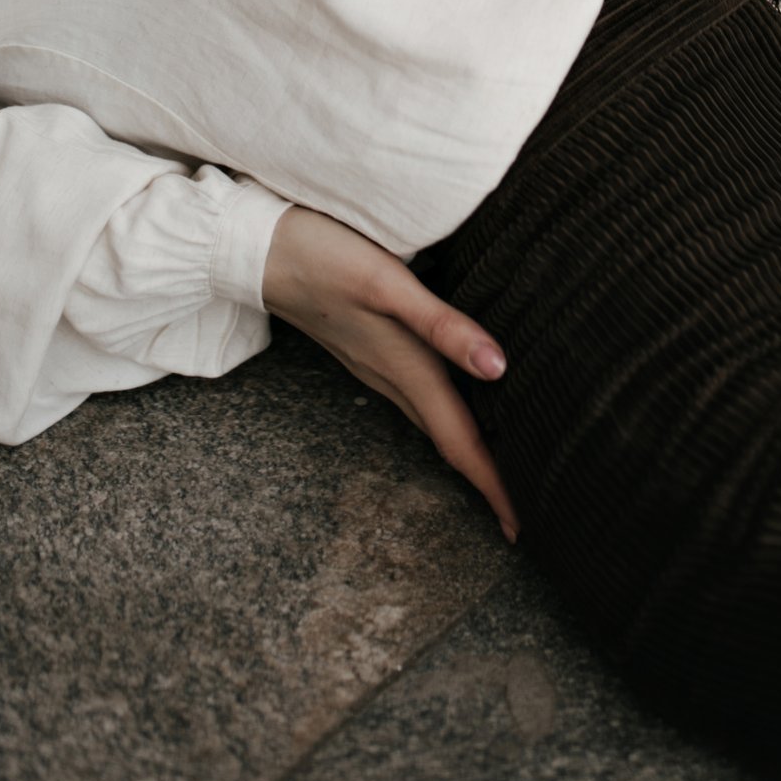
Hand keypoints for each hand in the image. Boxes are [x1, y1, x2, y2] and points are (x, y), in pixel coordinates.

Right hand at [263, 202, 520, 543]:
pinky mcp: (365, 349)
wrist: (255, 251)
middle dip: (486, 479)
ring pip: (431, 421)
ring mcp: (373, 366)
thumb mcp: (385, 283)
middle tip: (525, 511)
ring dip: (466, 450)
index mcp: (405, 367)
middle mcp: (391, 376)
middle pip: (448, 441)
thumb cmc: (324, 257)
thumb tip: (499, 367)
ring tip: (501, 467)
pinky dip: (444, 416)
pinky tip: (456, 404)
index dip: (492, 485)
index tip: (523, 529)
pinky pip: (415, 398)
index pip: (458, 441)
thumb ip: (441, 325)